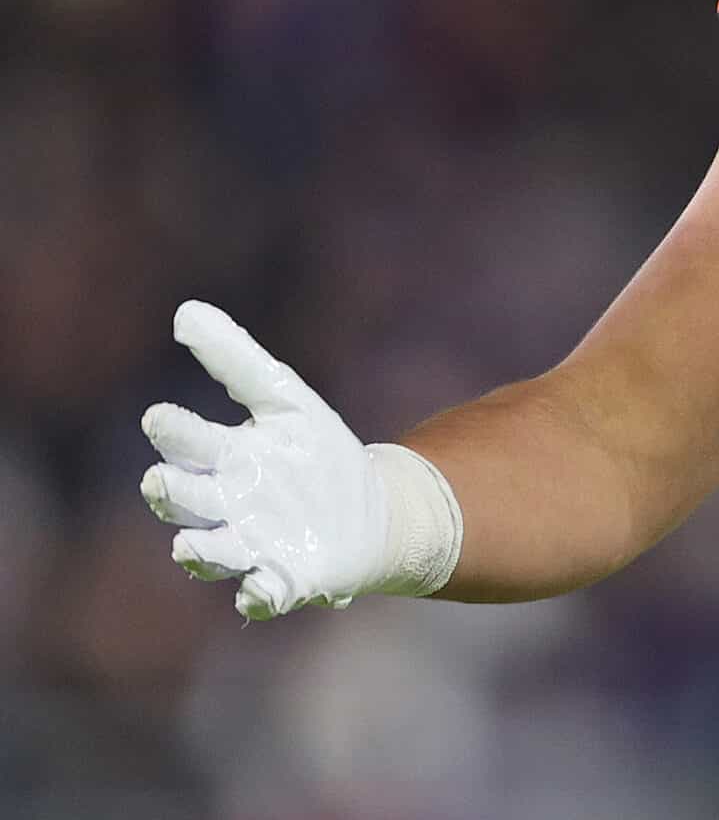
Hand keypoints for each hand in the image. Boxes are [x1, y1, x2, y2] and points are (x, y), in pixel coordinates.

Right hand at [140, 301, 392, 619]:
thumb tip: (185, 310)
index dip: (173, 432)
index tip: (161, 417)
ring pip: (211, 554)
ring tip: (188, 547)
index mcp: (224, 459)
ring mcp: (253, 547)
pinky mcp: (287, 579)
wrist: (370, 509)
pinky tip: (259, 590)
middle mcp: (226, 507)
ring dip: (199, 552)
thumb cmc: (314, 454)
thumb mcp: (284, 399)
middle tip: (161, 480)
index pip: (186, 443)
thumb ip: (235, 358)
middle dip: (172, 493)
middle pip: (186, 501)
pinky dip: (259, 595)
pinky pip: (264, 594)